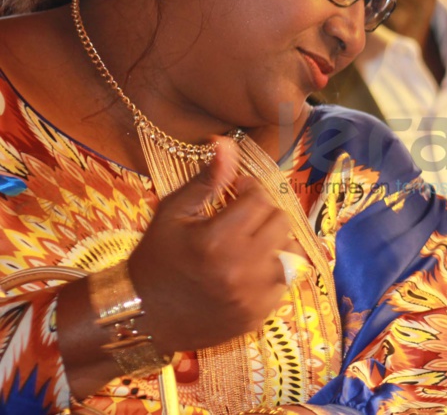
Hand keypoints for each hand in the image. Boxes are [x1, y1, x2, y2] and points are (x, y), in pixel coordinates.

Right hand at [128, 138, 293, 353]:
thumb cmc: (155, 258)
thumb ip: (206, 180)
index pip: (259, 199)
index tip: (236, 192)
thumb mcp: (172, 213)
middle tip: (244, 217)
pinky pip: (286, 281)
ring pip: (292, 252)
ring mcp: (252, 295)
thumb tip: (225, 144)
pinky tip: (250, 268)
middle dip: (265, 212)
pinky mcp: (258, 315)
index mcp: (216, 240)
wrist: (141, 315)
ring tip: (252, 242)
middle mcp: (240, 268)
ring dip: (276, 241)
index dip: (249, 189)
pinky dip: (274, 270)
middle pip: (281, 222)